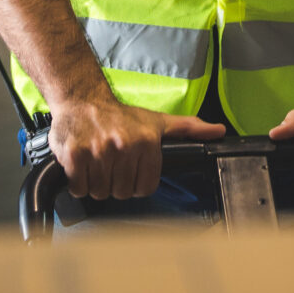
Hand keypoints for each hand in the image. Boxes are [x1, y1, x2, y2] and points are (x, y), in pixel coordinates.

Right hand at [48, 98, 223, 200]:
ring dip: (96, 184)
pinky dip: (78, 182)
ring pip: (100, 192)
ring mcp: (98, 151)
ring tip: (97, 163)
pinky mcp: (74, 155)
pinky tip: (82, 165)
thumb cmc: (120, 115)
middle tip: (111, 165)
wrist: (83, 99)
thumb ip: (189, 128)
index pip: (145, 188)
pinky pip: (78, 187)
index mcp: (147, 142)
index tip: (129, 170)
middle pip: (122, 192)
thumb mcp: (158, 121)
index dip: (136, 183)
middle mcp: (124, 146)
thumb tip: (218, 131)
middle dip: (115, 183)